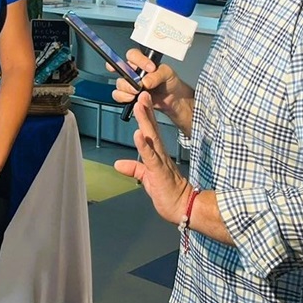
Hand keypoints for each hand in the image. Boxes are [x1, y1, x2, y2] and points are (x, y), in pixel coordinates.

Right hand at [110, 48, 193, 128]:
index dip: (138, 60)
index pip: (133, 55)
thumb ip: (157, 75)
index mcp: (142, 61)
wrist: (173, 97)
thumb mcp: (168, 74)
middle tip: (140, 84)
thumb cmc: (170, 81)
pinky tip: (133, 98)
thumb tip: (145, 81)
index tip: (150, 68)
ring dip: (127, 89)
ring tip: (138, 93)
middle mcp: (133, 71)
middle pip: (121, 69)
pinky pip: (118, 95)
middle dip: (130, 78)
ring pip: (120, 83)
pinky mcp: (128, 94)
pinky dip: (124, 97)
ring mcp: (130, 83)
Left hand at [113, 91, 190, 224]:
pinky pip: (150, 157)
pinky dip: (143, 145)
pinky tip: (138, 134)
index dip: (146, 116)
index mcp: (157, 155)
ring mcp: (161, 162)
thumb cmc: (167, 193)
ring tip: (139, 106)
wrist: (183, 209)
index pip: (151, 132)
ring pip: (151, 138)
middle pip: (152, 129)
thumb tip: (118, 164)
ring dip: (145, 121)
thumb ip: (134, 168)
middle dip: (146, 111)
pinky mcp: (159, 172)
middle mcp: (160, 154)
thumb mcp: (146, 178)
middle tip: (142, 94)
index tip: (141, 101)